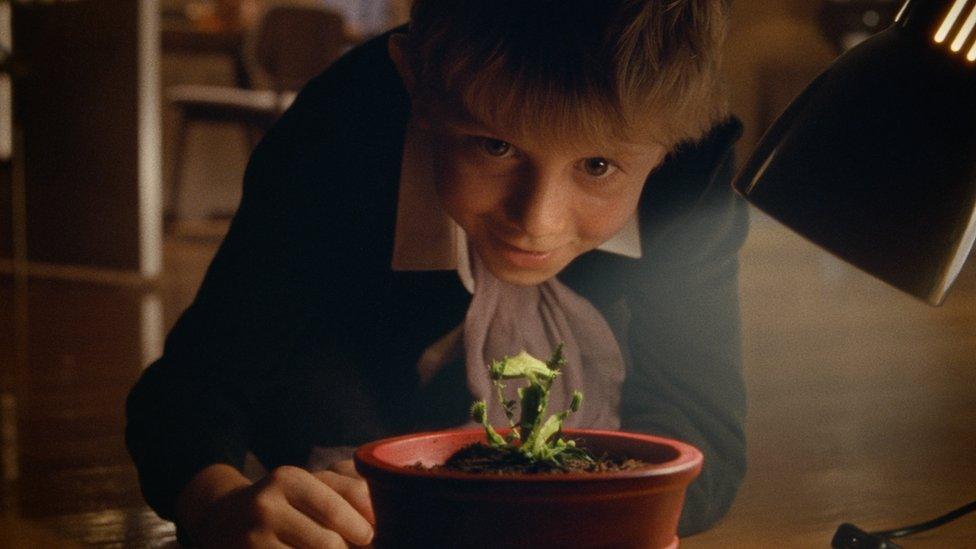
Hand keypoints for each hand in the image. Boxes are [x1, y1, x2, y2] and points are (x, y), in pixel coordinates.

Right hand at [179, 463, 373, 547]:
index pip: (338, 507)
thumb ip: (351, 491)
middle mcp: (267, 506)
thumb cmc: (283, 503)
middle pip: (329, 543)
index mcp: (289, 479)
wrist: (222, 520)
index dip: (362, 529)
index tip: (371, 538)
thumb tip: (379, 519)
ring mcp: (253, 538)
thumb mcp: (311, 486)